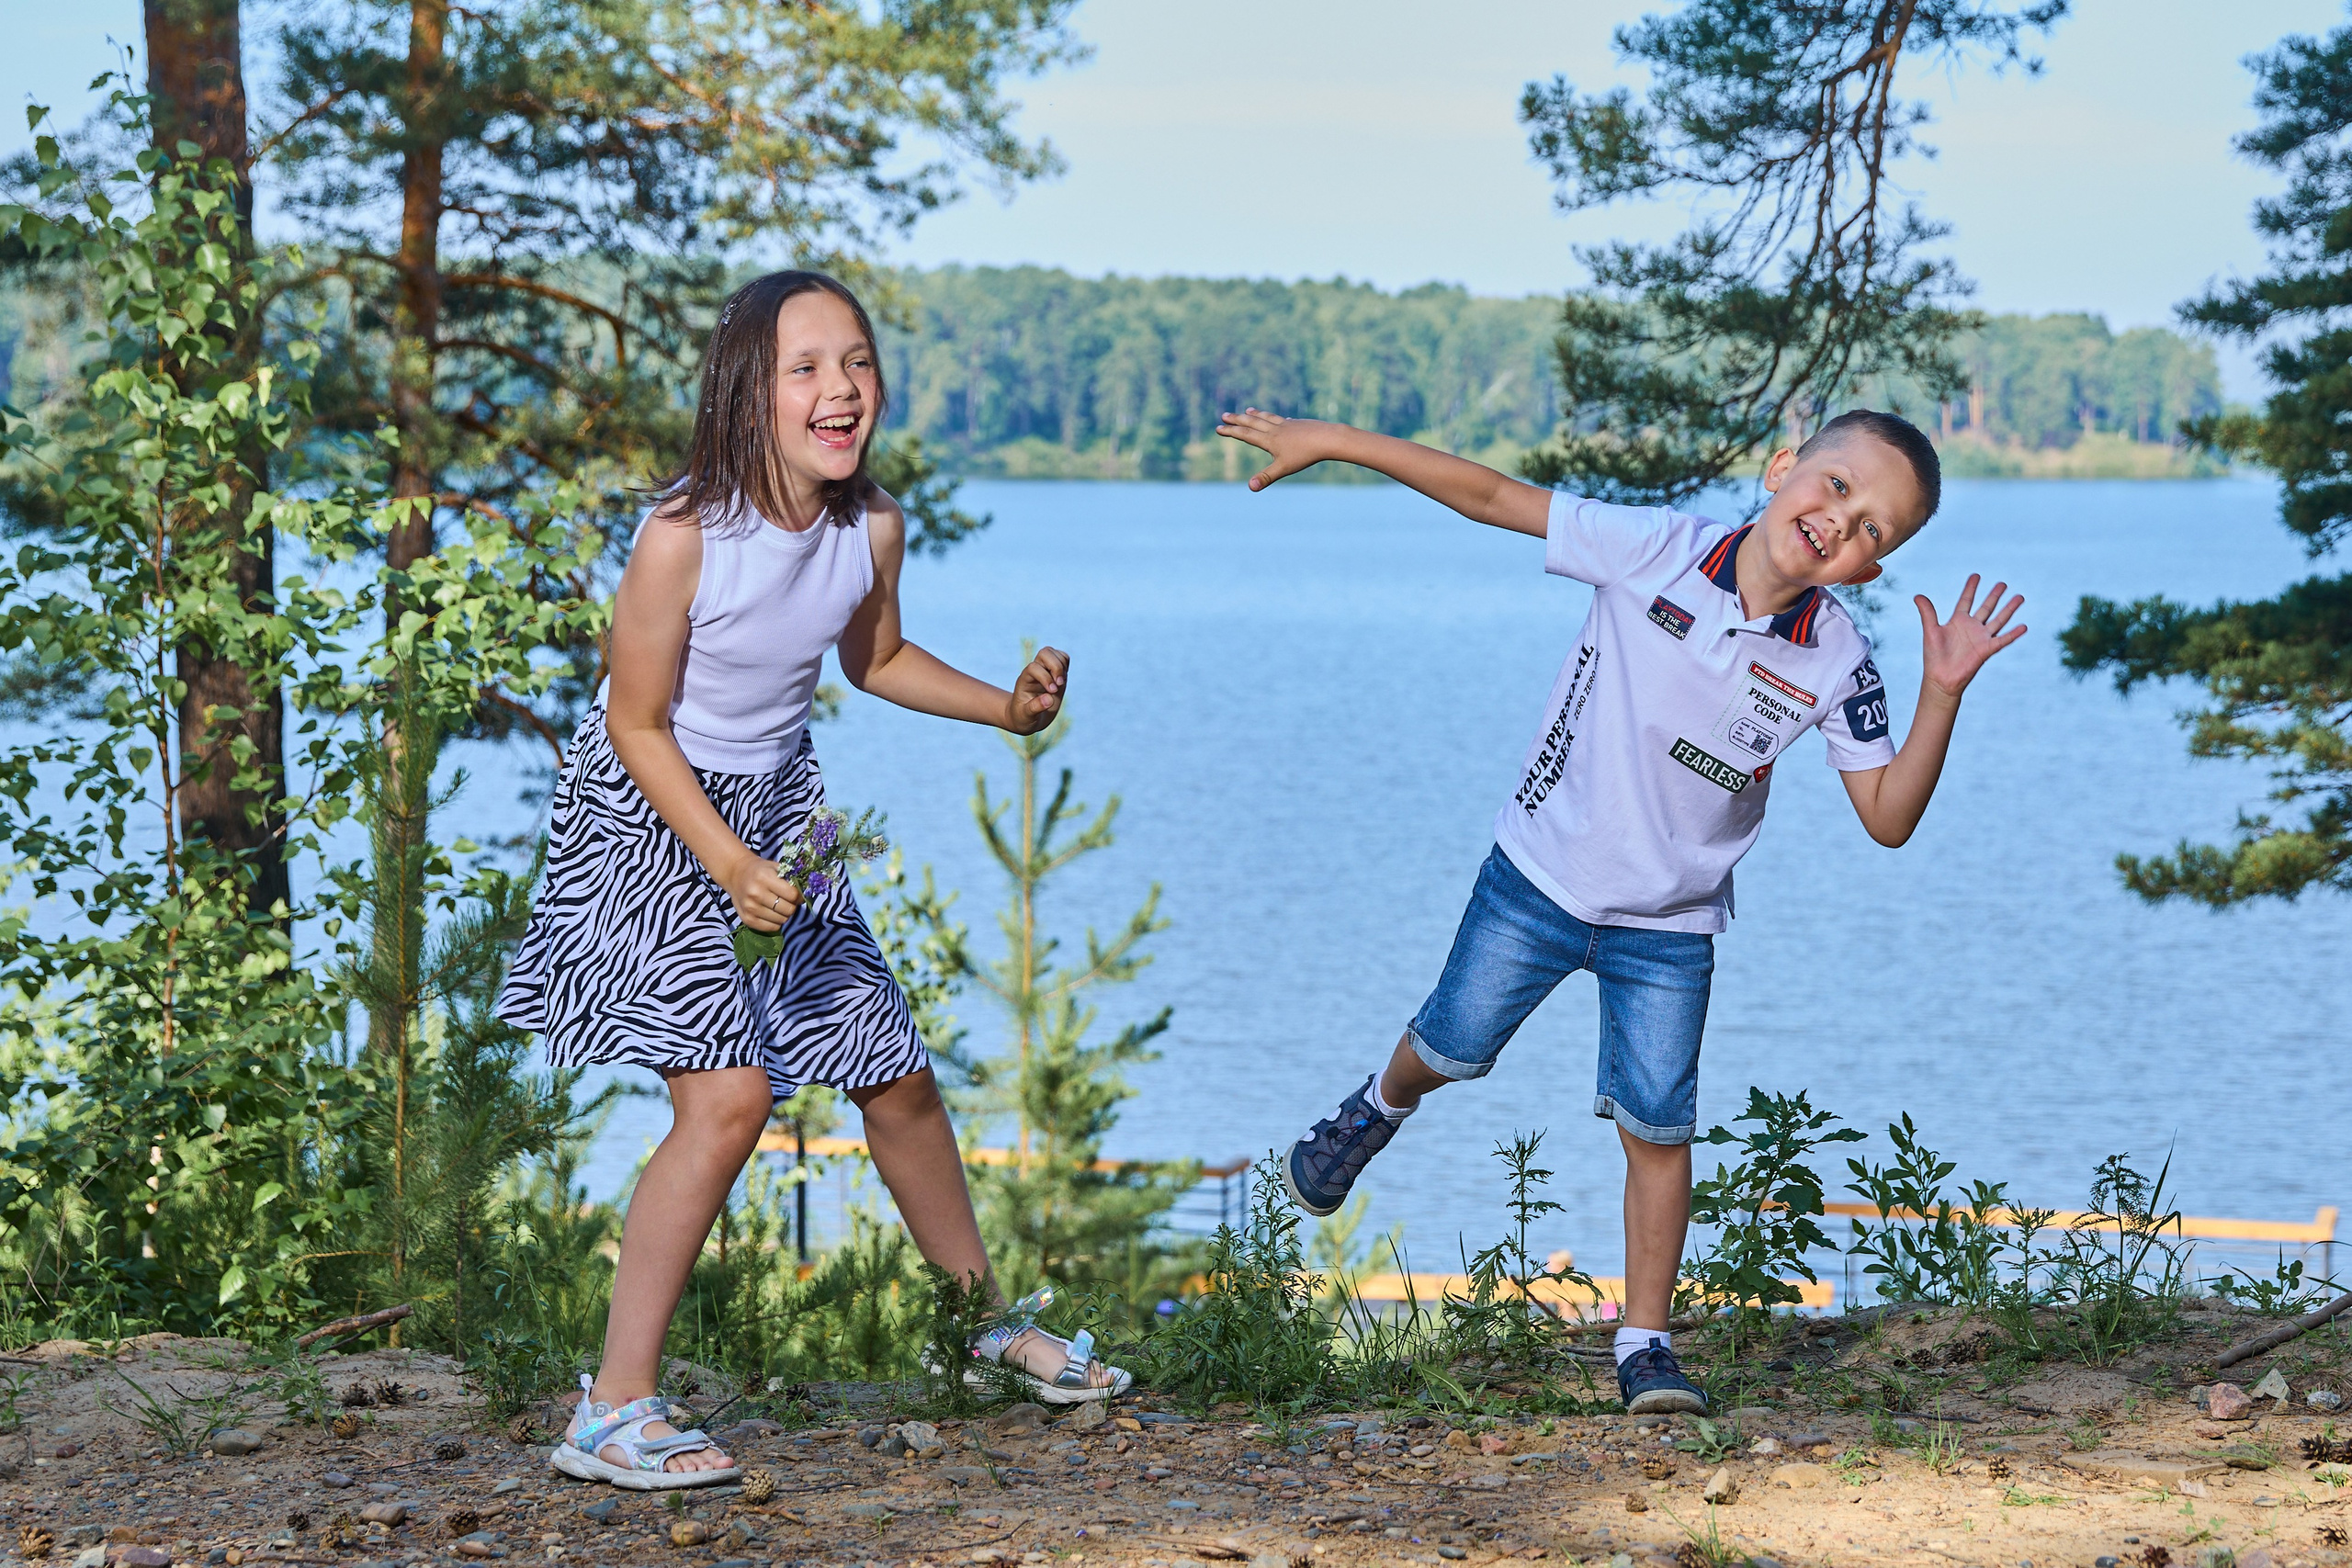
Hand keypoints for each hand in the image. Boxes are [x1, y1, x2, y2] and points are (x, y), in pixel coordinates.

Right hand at [719, 849, 801, 932]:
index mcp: (765, 877)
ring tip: (778, 905)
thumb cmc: (760, 870)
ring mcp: (750, 908)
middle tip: (788, 901)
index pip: (792, 895)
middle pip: (788, 910)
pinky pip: (772, 928)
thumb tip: (806, 894)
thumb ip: (790, 879)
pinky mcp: (747, 919)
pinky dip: (776, 922)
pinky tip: (771, 913)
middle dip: (792, 906)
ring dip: (784, 914)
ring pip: (782, 920)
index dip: (799, 896)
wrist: (736, 874)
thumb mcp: (775, 867)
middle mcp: (756, 893)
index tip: (797, 894)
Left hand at [1005, 645, 1068, 733]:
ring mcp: (1046, 670)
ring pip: (1055, 653)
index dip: (1045, 677)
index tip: (1052, 692)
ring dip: (1062, 666)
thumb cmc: (1023, 717)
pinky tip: (1062, 681)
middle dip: (1056, 667)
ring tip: (1061, 683)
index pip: (1034, 667)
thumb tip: (1049, 698)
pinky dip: (1066, 666)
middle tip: (1059, 684)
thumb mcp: (1026, 716)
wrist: (1027, 717)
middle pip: (1045, 652)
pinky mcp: (1055, 673)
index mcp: (1025, 679)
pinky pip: (1062, 659)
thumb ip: (1035, 707)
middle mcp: (1035, 671)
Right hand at [1215, 407, 1339, 489]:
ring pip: (1267, 418)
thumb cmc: (1306, 455)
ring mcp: (1287, 425)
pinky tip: (1281, 420)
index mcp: (1270, 440)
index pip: (1246, 435)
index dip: (1231, 432)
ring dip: (1255, 415)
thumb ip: (1266, 477)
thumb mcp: (1284, 468)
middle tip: (1224, 415)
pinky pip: (1283, 420)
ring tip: (1247, 411)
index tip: (1219, 428)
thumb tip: (1250, 487)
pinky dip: (1276, 419)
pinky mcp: (1298, 424)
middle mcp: (1276, 430)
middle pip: (1253, 423)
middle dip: (1237, 420)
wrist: (1327, 438)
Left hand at [1916, 574, 2025, 702]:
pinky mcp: (1986, 650)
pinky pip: (2002, 640)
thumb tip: (1917, 595)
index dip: (1970, 588)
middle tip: (2003, 584)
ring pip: (1998, 620)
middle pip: (1986, 608)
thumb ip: (1927, 613)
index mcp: (1957, 621)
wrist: (1940, 678)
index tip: (1976, 575)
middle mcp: (1971, 628)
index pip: (1965, 600)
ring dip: (2009, 609)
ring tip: (2020, 597)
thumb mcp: (1931, 630)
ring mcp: (1981, 638)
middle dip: (1994, 596)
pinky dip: (2013, 634)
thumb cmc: (1934, 656)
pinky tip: (2023, 627)